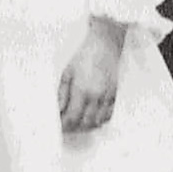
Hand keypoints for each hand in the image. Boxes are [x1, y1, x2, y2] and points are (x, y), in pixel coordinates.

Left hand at [59, 16, 125, 133]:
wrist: (105, 44)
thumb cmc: (84, 55)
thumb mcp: (67, 72)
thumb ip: (62, 93)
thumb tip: (58, 110)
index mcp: (82, 90)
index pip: (72, 117)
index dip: (64, 125)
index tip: (58, 126)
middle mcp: (96, 96)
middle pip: (85, 123)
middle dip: (74, 128)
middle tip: (65, 126)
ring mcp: (107, 96)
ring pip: (97, 122)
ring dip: (86, 126)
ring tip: (77, 123)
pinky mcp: (114, 94)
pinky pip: (108, 115)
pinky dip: (99, 120)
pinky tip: (91, 117)